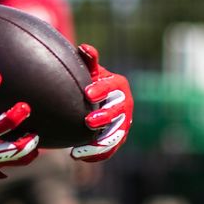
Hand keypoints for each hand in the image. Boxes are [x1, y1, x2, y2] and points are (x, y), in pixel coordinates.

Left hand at [71, 44, 133, 161]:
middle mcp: (124, 103)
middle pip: (119, 111)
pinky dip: (97, 154)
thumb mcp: (89, 71)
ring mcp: (123, 122)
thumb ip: (88, 61)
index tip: (87, 93)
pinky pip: (110, 148)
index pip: (113, 86)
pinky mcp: (117, 137)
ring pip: (116, 134)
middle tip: (89, 121)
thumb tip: (84, 48)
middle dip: (105, 116)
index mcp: (118, 85)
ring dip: (101, 142)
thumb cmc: (89, 81)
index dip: (102, 89)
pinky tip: (79, 156)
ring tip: (83, 147)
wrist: (95, 99)